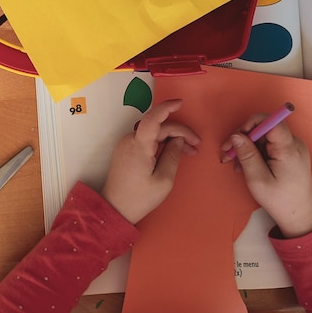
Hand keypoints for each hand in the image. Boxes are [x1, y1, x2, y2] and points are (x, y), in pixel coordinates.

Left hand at [101, 99, 199, 223]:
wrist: (115, 209)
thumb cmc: (139, 198)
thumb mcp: (164, 180)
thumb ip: (173, 156)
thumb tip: (178, 140)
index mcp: (139, 146)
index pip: (153, 118)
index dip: (167, 107)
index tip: (181, 103)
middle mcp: (130, 141)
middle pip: (158, 128)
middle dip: (180, 133)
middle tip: (196, 146)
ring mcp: (126, 145)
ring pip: (153, 134)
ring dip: (171, 139)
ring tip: (188, 152)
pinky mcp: (125, 151)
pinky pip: (146, 141)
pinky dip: (161, 143)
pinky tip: (173, 152)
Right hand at [220, 115, 311, 237]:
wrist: (300, 214)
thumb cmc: (279, 200)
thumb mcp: (257, 179)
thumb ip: (247, 155)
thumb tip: (235, 135)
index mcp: (288, 149)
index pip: (271, 121)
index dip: (251, 124)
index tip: (236, 138)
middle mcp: (294, 143)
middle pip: (264, 129)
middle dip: (244, 139)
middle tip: (228, 155)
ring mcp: (293, 148)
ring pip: (264, 137)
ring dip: (248, 148)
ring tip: (237, 165)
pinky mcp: (290, 153)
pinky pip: (269, 145)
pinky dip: (256, 152)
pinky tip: (247, 166)